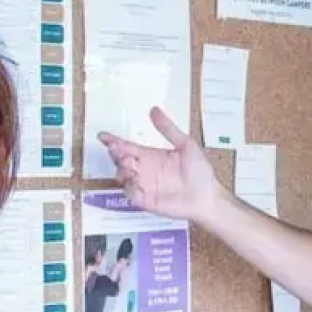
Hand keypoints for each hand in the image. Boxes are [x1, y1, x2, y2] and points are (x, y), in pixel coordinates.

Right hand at [97, 107, 226, 222]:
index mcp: (151, 156)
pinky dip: (128, 187)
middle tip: (118, 150)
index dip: (114, 141)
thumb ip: (168, 129)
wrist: (208, 197)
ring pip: (123, 176)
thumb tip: (153, 110)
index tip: (103, 136)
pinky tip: (134, 180)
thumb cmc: (200, 171)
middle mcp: (144, 170)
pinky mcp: (146, 200)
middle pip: (121, 161)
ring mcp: (144, 186)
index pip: (128, 147)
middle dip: (116, 154)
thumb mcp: (186, 145)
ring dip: (121, 169)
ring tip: (129, 164)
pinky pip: (130, 194)